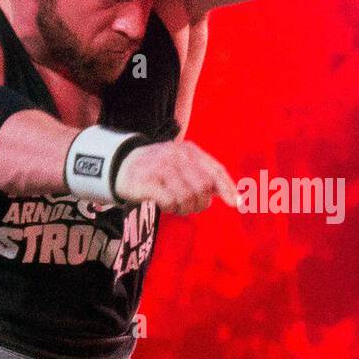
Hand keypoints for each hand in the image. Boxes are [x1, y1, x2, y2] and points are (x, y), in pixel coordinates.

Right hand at [116, 140, 239, 214]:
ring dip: (183, 208)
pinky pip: (169, 202)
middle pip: (203, 188)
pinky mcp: (147, 181)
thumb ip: (205, 176)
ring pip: (187, 198)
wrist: (122, 164)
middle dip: (200, 203)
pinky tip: (165, 204)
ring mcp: (161, 167)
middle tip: (190, 206)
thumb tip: (235, 198)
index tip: (236, 204)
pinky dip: (170, 208)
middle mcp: (176, 156)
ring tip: (175, 204)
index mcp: (189, 151)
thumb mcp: (183, 164)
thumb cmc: (160, 169)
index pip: (215, 170)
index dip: (227, 188)